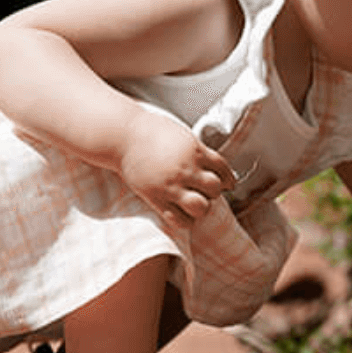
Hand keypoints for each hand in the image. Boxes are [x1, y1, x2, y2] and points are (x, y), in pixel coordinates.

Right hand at [115, 111, 236, 228]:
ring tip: (194, 203)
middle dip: (214, 191)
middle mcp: (186, 169)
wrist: (123, 136)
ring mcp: (171, 184)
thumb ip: (198, 151)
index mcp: (195, 151)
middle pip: (215, 188)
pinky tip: (182, 214)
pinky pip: (178, 218)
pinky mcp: (156, 197)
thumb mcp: (182, 136)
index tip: (227, 183)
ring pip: (201, 206)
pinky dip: (185, 220)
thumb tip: (213, 165)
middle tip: (204, 191)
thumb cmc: (152, 131)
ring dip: (202, 207)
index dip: (228, 178)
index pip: (223, 169)